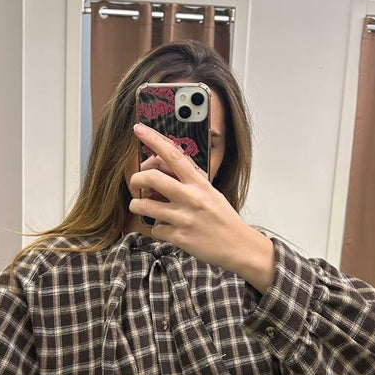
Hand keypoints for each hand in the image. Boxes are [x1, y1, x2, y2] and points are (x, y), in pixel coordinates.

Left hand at [129, 122, 251, 269]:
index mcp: (199, 183)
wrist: (239, 245)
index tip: (138, 129)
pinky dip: (155, 228)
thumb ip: (190, 182)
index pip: (173, 155)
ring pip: (145, 205)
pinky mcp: (180, 237)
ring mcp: (184, 218)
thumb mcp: (210, 193)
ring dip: (137, 205)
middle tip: (135, 183)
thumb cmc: (223, 218)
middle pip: (151, 178)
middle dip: (136, 179)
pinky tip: (164, 228)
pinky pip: (155, 229)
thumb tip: (166, 169)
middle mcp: (191, 197)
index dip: (153, 139)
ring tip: (140, 206)